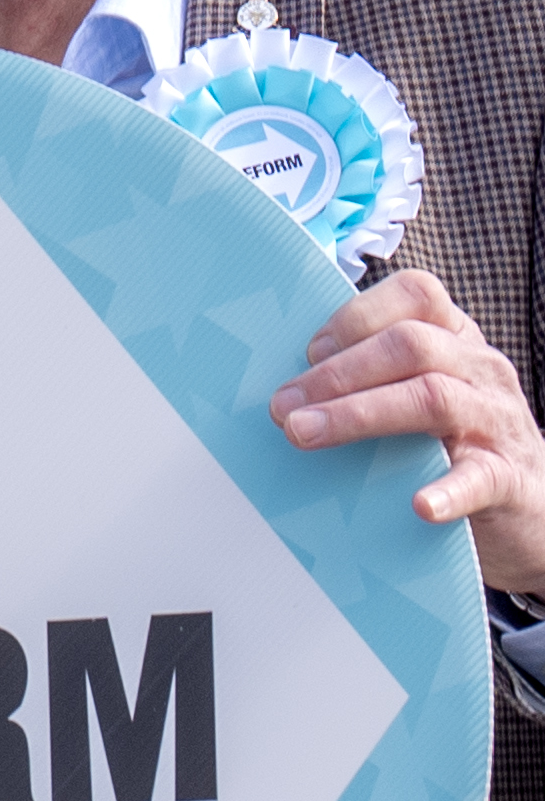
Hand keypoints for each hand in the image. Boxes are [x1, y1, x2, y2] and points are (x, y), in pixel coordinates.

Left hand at [274, 267, 544, 587]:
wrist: (527, 505)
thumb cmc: (452, 444)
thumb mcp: (418, 397)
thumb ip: (369, 381)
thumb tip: (281, 389)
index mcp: (454, 341)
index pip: (416, 295)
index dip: (357, 315)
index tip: (309, 351)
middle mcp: (480, 370)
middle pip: (411, 346)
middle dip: (337, 373)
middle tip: (281, 407)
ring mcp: (496, 421)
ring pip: (433, 398)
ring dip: (359, 414)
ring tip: (304, 435)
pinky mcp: (508, 477)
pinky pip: (480, 477)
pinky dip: (447, 490)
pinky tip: (418, 505)